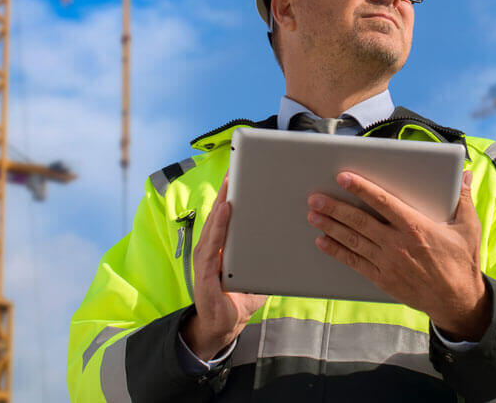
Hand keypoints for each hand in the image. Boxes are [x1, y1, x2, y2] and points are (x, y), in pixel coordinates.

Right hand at [181, 176, 267, 360]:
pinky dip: (219, 225)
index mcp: (223, 247)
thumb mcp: (257, 274)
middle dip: (228, 191)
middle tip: (236, 168)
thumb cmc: (238, 299)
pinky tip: (226, 210)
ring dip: (223, 202)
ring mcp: (206, 259)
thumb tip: (290, 242)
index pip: (227, 217)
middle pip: (220, 214)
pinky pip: (213, 244)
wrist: (222, 327)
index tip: (241, 174)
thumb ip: (268, 258)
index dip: (233, 195)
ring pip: (215, 224)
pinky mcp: (205, 272)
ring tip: (232, 183)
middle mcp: (211, 249)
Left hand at [306, 170, 490, 339]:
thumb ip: (464, 199)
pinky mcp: (383, 279)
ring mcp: (388, 263)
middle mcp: (397, 244)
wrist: (457, 300)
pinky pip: (355, 263)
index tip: (344, 177)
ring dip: (330, 227)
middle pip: (359, 221)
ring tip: (313, 215)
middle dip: (335, 208)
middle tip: (315, 197)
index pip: (382, 202)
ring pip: (353, 240)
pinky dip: (337, 252)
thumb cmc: (462, 262)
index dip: (361, 188)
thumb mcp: (469, 227)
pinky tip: (322, 242)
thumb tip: (466, 175)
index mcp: (415, 226)